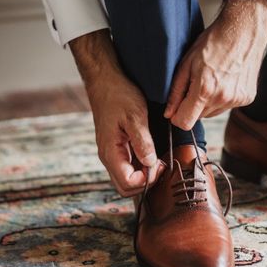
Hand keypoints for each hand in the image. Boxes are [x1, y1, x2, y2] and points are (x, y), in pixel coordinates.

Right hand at [69, 30, 163, 196]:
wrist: (105, 80)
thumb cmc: (118, 95)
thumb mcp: (135, 116)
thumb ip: (142, 142)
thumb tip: (151, 164)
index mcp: (110, 152)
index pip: (127, 184)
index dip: (146, 181)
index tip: (160, 165)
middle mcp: (108, 157)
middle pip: (125, 187)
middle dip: (145, 182)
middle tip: (161, 166)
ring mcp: (111, 152)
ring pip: (127, 178)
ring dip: (143, 175)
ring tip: (158, 160)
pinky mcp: (116, 147)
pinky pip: (128, 166)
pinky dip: (140, 166)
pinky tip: (152, 154)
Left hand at [164, 0, 266, 129]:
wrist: (244, 31)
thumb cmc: (213, 42)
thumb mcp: (186, 63)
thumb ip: (176, 91)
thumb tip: (169, 113)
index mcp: (205, 89)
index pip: (185, 123)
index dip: (178, 116)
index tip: (178, 106)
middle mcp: (223, 98)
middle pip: (199, 117)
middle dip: (193, 105)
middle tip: (197, 82)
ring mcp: (237, 99)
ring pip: (213, 113)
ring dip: (208, 102)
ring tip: (212, 78)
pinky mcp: (247, 98)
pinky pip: (227, 106)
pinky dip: (222, 97)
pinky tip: (225, 79)